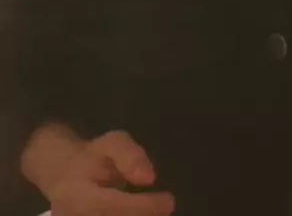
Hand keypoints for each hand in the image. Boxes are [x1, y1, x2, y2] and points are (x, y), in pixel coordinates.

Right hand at [48, 130, 173, 215]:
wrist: (61, 174)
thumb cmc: (91, 158)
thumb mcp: (111, 143)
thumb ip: (129, 155)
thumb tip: (149, 178)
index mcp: (77, 196)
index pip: (115, 207)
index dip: (145, 206)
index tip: (168, 200)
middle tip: (164, 207)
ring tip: (154, 208)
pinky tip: (141, 210)